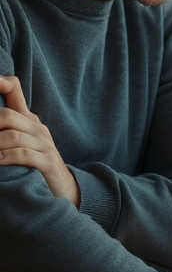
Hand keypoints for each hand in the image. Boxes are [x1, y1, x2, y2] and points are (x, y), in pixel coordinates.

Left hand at [0, 75, 79, 206]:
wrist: (65, 189)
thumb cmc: (35, 164)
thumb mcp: (21, 141)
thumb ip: (6, 126)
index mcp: (28, 119)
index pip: (13, 88)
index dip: (0, 82)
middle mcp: (37, 128)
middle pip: (7, 115)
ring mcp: (45, 145)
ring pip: (12, 136)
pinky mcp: (48, 163)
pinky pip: (24, 155)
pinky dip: (6, 158)